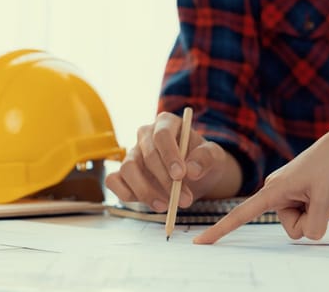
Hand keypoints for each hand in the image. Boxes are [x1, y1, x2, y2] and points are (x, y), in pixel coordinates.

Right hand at [105, 112, 241, 212]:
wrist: (197, 177)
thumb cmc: (202, 161)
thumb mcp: (215, 157)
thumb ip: (206, 158)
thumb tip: (191, 169)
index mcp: (166, 123)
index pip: (162, 135)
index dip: (169, 155)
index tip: (180, 175)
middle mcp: (145, 136)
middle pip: (146, 155)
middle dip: (164, 181)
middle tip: (183, 200)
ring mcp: (132, 154)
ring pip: (128, 169)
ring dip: (146, 191)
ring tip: (167, 206)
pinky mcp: (123, 174)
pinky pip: (114, 181)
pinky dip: (126, 194)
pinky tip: (148, 203)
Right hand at [193, 126, 328, 243]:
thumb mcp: (326, 200)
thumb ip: (313, 226)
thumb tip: (308, 234)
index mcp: (272, 190)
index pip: (240, 215)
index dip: (220, 230)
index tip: (200, 243)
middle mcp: (274, 191)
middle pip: (291, 226)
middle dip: (309, 219)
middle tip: (322, 194)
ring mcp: (286, 192)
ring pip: (301, 222)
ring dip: (315, 212)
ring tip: (324, 190)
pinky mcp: (297, 192)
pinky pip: (306, 213)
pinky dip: (318, 208)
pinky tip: (324, 189)